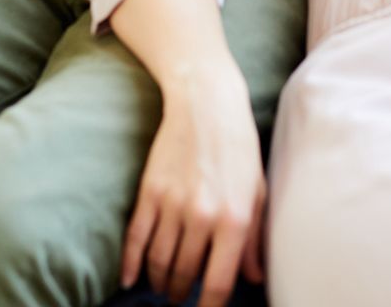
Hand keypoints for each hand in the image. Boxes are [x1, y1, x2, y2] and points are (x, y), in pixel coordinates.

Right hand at [121, 68, 266, 306]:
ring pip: (160, 261)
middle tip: (183, 299)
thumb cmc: (240, 148)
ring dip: (161, 281)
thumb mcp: (258, 192)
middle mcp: (202, 216)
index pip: (219, 282)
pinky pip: (136, 238)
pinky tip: (131, 279)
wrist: (206, 103)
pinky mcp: (149, 192)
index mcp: (235, 219)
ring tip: (166, 289)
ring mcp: (172, 204)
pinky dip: (132, 263)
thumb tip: (254, 278)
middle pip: (185, 274)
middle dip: (183, 294)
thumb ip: (256, 239)